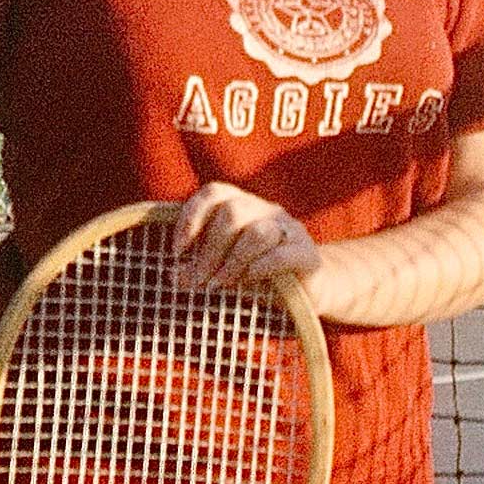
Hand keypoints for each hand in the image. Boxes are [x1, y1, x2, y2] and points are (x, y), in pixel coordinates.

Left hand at [173, 183, 321, 291]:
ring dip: (233, 262)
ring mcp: (290, 230)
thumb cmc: (258, 275)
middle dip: (210, 250)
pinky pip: (283, 254)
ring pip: (257, 232)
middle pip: (232, 213)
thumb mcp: (224, 268)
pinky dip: (261, 268)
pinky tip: (250, 281)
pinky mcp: (308, 254)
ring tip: (221, 285)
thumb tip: (174, 276)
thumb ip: (200, 267)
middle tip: (200, 280)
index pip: (214, 193)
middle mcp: (267, 211)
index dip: (191, 217)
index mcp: (244, 205)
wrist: (309, 290)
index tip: (177, 250)